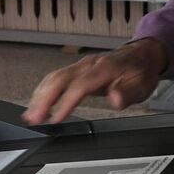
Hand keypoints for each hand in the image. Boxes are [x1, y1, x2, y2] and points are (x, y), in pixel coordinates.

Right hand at [22, 38, 168, 123]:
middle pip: (59, 79)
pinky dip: (43, 90)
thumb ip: (128, 92)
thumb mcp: (142, 84)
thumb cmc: (140, 70)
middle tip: (33, 118)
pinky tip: (37, 101)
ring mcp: (81, 65)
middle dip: (44, 99)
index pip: (79, 86)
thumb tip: (115, 99)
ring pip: (54, 77)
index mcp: (103, 68)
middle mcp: (88, 65)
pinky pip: (55, 77)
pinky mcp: (77, 69)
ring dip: (40, 96)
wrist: (142, 54)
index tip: (56, 118)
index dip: (65, 102)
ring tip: (30, 115)